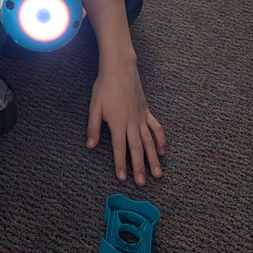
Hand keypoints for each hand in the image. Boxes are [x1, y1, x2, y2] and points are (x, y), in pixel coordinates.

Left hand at [86, 59, 165, 185]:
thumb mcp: (94, 106)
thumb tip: (90, 145)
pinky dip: (161, 140)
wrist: (120, 69)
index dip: (120, 164)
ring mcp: (141, 118)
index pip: (119, 148)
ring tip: (158, 174)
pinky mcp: (147, 112)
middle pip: (137, 149)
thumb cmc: (105, 87)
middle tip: (143, 183)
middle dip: (139, 167)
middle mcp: (132, 123)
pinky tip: (163, 151)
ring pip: (149, 142)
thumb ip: (93, 127)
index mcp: (117, 123)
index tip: (122, 178)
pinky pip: (156, 128)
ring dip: (154, 159)